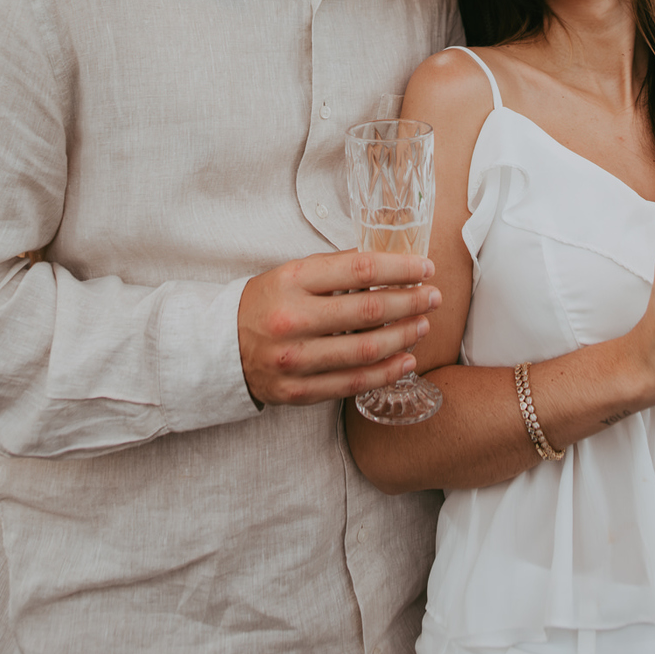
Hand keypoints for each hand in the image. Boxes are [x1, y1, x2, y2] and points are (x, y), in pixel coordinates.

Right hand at [238, 251, 440, 406]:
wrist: (221, 347)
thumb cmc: (266, 303)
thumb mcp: (292, 273)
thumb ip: (336, 268)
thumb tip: (388, 262)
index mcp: (292, 281)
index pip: (360, 269)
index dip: (400, 268)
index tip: (425, 268)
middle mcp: (293, 320)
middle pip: (369, 311)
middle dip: (411, 301)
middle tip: (433, 296)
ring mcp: (295, 359)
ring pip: (366, 350)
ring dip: (404, 337)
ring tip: (422, 325)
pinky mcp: (298, 391)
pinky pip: (353, 383)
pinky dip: (386, 372)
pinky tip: (406, 360)